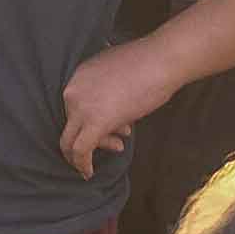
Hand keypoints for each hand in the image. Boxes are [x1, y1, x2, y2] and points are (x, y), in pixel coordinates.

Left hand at [59, 39, 174, 176]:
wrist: (162, 60)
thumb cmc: (150, 64)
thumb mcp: (118, 75)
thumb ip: (108, 93)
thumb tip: (112, 118)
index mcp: (78, 77)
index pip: (74, 108)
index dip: (91, 122)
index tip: (113, 128)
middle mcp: (73, 91)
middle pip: (73, 125)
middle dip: (94, 136)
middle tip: (115, 142)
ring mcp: (81, 107)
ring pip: (72, 141)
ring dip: (95, 148)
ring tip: (119, 147)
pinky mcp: (94, 122)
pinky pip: (80, 151)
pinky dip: (82, 164)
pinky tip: (88, 173)